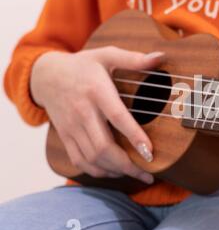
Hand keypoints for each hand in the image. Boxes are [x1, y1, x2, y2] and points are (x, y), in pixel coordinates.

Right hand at [31, 46, 163, 183]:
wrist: (46, 75)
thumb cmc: (83, 65)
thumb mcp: (107, 55)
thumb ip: (134, 59)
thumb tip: (161, 57)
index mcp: (97, 91)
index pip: (117, 117)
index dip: (134, 136)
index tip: (150, 152)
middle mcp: (83, 112)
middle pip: (103, 146)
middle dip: (127, 165)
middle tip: (149, 174)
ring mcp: (72, 127)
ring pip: (92, 158)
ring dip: (116, 171)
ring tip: (137, 174)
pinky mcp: (65, 137)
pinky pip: (80, 161)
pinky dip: (98, 172)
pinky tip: (115, 172)